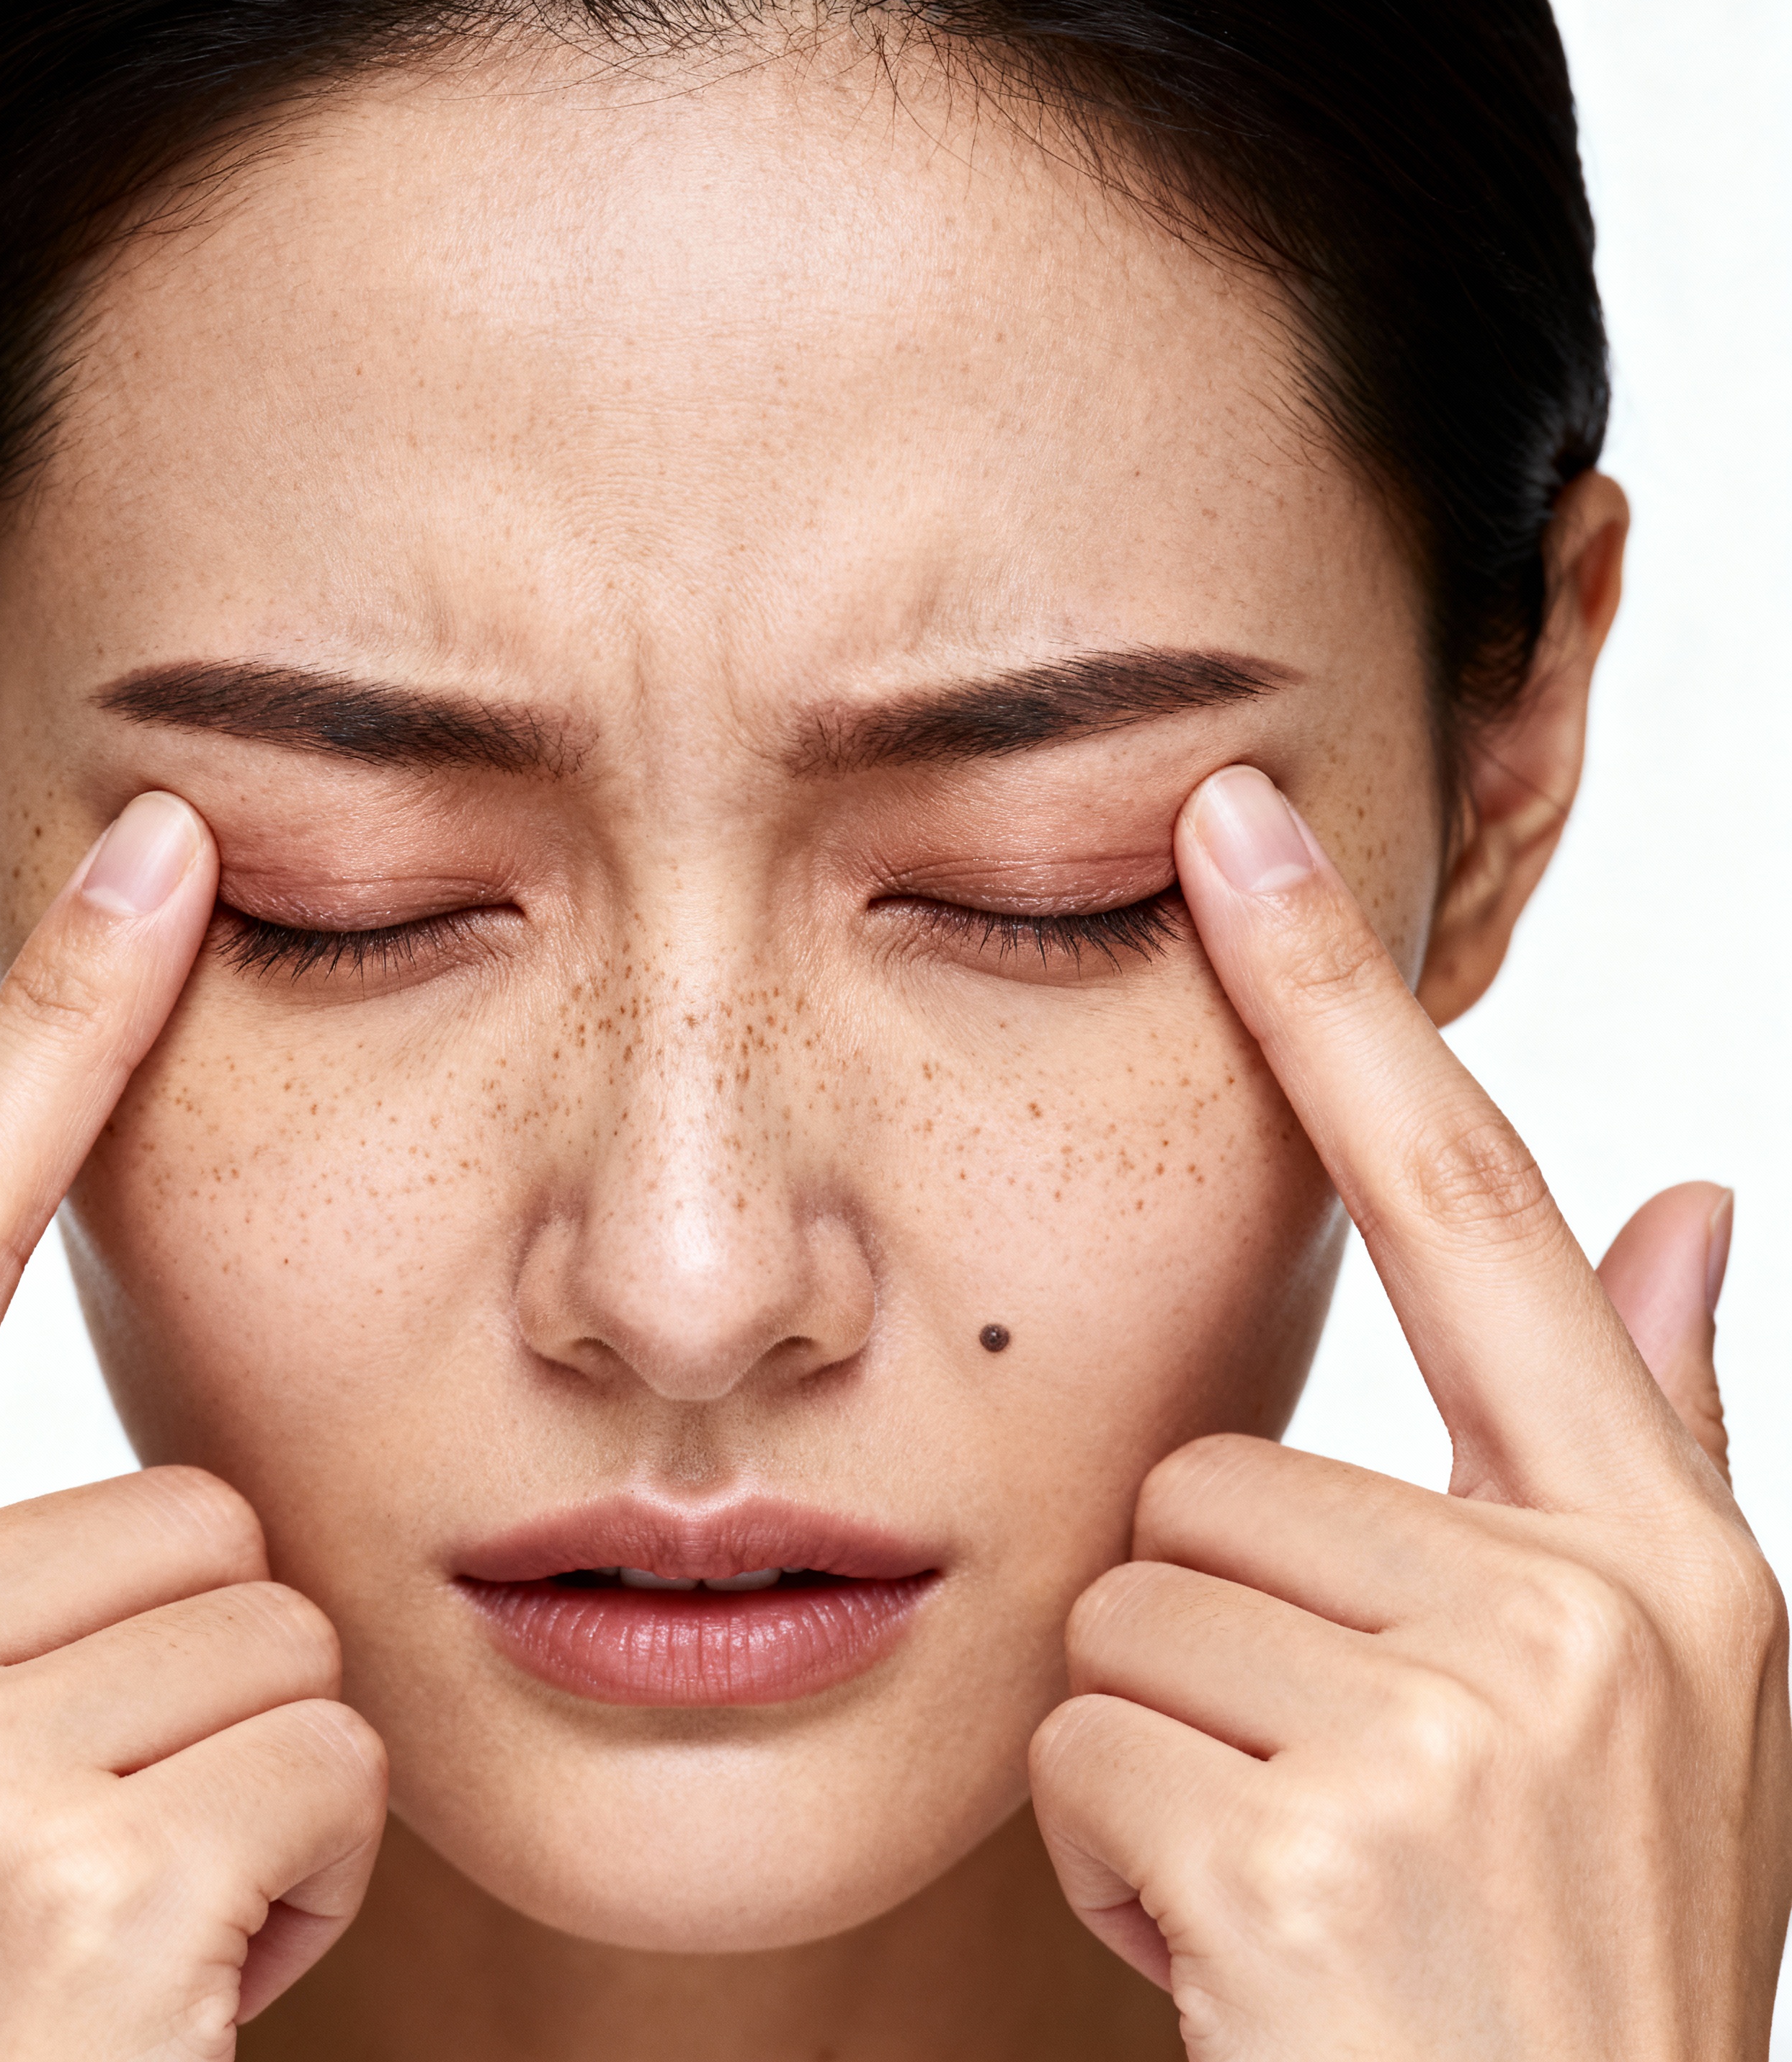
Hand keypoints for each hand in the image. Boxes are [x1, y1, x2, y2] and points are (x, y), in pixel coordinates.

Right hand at [0, 793, 386, 2060]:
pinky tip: (179, 1987)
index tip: (152, 855)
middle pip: (188, 1498)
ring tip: (127, 1914)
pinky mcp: (76, 1883)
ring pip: (276, 1623)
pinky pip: (328, 1755)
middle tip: (88, 1837)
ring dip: (248, 1775)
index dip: (50, 1026)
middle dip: (192, 1669)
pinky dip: (304, 1875)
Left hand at [1031, 766, 1789, 2059]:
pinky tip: (1238, 1956)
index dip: (1337, 999)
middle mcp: (1578, 1611)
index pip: (1466, 1202)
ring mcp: (1451, 1730)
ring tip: (1291, 1881)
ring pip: (1124, 1606)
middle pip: (1209, 1475)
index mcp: (1658, 1555)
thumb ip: (1661, 1431)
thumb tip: (1698, 1201)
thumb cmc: (1568, 1963)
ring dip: (1162, 1752)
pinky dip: (1111, 1857)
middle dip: (1217, 1642)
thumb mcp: (1668, 1704)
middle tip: (1326, 1804)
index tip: (1242, 825)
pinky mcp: (1303, 1843)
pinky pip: (1075, 1742)